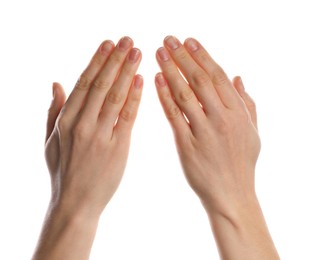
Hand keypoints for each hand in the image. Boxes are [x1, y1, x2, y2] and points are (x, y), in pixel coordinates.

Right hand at [45, 36, 142, 217]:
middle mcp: (82, 124)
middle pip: (101, 84)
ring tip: (137, 52)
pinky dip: (134, 97)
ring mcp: (100, 135)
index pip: (83, 83)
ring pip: (115, 96)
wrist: (76, 203)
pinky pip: (127, 117)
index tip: (108, 44)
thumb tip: (56, 84)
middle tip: (127, 40)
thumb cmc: (63, 172)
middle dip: (114, 60)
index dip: (97, 61)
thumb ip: (53, 111)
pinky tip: (142, 80)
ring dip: (127, 72)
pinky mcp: (118, 147)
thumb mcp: (50, 142)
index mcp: (66, 120)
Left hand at [155, 36, 258, 214]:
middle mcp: (221, 118)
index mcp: (238, 113)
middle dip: (183, 57)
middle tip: (168, 40)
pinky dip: (164, 96)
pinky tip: (156, 80)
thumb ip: (247, 104)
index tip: (188, 42)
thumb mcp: (253, 133)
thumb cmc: (242, 163)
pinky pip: (174, 115)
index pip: (218, 76)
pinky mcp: (186, 144)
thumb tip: (238, 78)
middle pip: (200, 80)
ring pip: (185, 94)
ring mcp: (203, 131)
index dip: (202, 56)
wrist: (231, 194)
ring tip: (158, 54)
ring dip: (171, 71)